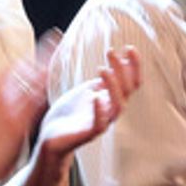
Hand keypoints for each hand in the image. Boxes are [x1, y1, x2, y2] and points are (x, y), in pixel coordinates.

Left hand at [24, 46, 140, 185]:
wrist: (51, 137)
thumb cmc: (70, 114)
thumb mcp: (88, 90)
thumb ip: (104, 80)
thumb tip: (120, 60)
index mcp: (110, 100)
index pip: (131, 82)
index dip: (134, 66)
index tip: (129, 48)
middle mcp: (110, 111)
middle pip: (127, 91)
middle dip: (122, 70)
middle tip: (110, 52)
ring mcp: (100, 122)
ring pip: (118, 106)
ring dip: (113, 86)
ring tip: (103, 70)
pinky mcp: (87, 134)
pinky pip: (100, 125)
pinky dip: (99, 110)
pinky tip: (95, 96)